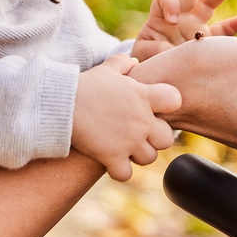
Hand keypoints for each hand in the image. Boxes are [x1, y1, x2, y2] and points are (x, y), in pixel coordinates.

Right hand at [72, 53, 180, 181]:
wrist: (61, 104)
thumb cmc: (85, 85)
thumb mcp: (106, 68)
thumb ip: (123, 63)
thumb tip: (134, 62)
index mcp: (144, 96)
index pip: (175, 100)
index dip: (167, 105)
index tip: (155, 108)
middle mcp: (142, 121)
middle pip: (166, 138)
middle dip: (155, 138)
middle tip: (139, 134)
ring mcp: (129, 142)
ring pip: (149, 158)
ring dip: (137, 155)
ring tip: (124, 147)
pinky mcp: (112, 157)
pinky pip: (126, 174)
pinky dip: (119, 171)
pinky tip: (111, 161)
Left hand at [131, 0, 236, 60]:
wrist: (159, 75)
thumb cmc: (146, 61)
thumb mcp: (142, 55)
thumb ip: (151, 50)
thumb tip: (168, 48)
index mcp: (161, 15)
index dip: (169, 5)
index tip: (173, 21)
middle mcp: (180, 15)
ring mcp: (196, 26)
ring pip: (208, 4)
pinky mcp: (209, 41)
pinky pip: (223, 31)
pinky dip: (233, 24)